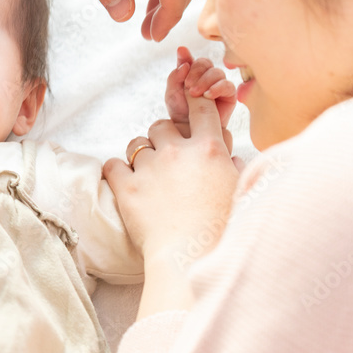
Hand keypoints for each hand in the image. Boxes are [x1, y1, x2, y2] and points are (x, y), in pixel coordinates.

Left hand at [105, 92, 239, 260]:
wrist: (192, 258)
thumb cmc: (223, 230)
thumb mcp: (240, 193)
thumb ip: (234, 169)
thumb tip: (231, 158)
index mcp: (209, 149)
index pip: (201, 107)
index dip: (195, 97)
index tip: (189, 94)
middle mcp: (176, 152)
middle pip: (160, 124)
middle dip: (162, 137)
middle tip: (167, 158)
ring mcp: (149, 168)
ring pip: (136, 144)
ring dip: (140, 154)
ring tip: (149, 176)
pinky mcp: (126, 188)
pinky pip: (113, 165)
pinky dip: (117, 171)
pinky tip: (126, 182)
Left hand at [165, 46, 235, 130]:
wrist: (190, 131)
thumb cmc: (180, 112)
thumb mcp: (172, 92)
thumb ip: (175, 74)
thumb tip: (183, 54)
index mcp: (192, 73)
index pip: (191, 59)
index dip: (186, 58)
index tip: (182, 62)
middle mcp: (206, 76)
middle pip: (205, 62)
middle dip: (196, 71)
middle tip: (187, 85)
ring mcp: (219, 84)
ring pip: (217, 72)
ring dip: (205, 80)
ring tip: (194, 93)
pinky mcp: (229, 95)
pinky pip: (228, 85)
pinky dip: (218, 88)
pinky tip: (208, 95)